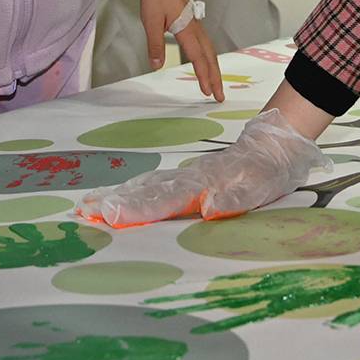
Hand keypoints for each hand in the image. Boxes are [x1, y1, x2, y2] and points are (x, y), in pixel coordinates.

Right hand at [79, 108, 329, 227]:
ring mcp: (189, 177)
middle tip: (84, 212)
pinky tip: (127, 196)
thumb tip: (209, 208)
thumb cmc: (268, 170)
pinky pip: (159, 186)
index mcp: (203, 185)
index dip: (136, 210)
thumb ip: (235, 197)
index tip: (110, 216)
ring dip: (121, 197)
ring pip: (148, 187)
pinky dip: (138, 192)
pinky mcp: (192, 179)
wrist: (275, 143)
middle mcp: (190, 180)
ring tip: (94, 205)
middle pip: (146, 191)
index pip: (163, 200)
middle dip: (116, 203)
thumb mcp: (259, 186)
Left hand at [140, 0, 223, 101]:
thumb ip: (155, 44)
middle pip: (210, 57)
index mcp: (186, 30)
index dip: (203, 76)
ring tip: (218, 84)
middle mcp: (195, 29)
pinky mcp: (193, 22)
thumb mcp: (151, 20)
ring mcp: (196, 25)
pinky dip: (210, 57)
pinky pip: (206, 44)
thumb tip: (156, 66)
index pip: (197, 57)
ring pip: (210, 51)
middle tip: (220, 96)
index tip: (207, 91)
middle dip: (216, 78)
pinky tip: (208, 61)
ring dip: (215, 69)